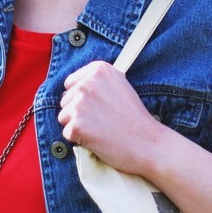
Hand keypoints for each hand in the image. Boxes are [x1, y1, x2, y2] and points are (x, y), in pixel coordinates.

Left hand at [58, 61, 163, 175]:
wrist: (147, 143)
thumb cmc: (135, 118)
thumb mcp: (120, 85)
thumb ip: (98, 81)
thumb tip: (73, 85)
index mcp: (98, 69)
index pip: (71, 83)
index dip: (81, 98)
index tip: (98, 106)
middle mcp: (87, 83)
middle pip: (65, 100)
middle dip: (79, 112)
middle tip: (103, 120)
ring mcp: (80, 104)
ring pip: (64, 116)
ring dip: (77, 125)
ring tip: (101, 128)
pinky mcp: (76, 125)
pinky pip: (67, 133)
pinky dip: (79, 139)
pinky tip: (98, 139)